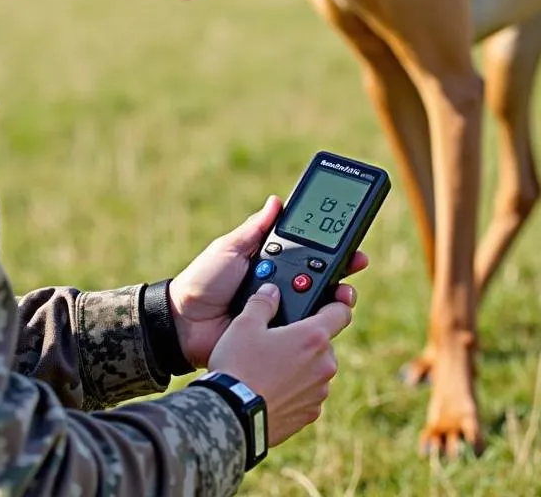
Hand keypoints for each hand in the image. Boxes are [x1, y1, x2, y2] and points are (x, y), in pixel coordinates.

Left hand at [169, 195, 368, 367]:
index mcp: (272, 264)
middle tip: (357, 263)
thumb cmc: (204, 280)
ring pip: (318, 307)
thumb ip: (255, 228)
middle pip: (322, 278)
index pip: (309, 253)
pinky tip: (328, 320)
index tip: (352, 240)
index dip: (332, 247)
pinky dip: (317, 327)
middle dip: (343, 270)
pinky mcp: (278, 340)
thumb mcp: (230, 248)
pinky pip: (303, 333)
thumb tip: (277, 201)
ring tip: (345, 293)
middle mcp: (281, 288)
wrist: (183, 322)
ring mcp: (282, 315)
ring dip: (335, 298)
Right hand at [208, 283, 353, 446]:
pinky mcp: (308, 415)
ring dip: (301, 366)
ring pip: (316, 370)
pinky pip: (307, 394)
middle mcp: (324, 365)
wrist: (231, 418)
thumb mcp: (244, 324)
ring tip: (270, 369)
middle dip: (305, 340)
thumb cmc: (239, 367)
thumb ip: (263, 302)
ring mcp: (318, 393)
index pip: (341, 312)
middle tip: (278, 342)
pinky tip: (270, 389)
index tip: (332, 301)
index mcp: (314, 337)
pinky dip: (294, 390)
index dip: (337, 303)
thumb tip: (271, 291)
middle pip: (324, 343)